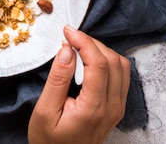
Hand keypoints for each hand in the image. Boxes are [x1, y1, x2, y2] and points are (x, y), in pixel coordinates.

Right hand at [28, 27, 129, 143]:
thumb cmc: (49, 141)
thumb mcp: (45, 110)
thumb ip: (58, 78)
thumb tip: (67, 49)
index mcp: (94, 108)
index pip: (99, 63)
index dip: (84, 41)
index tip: (67, 31)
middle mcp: (112, 107)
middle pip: (112, 60)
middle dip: (91, 43)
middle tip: (70, 40)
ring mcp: (117, 108)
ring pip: (120, 65)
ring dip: (100, 50)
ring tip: (78, 50)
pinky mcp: (116, 107)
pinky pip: (121, 75)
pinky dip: (106, 60)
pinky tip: (88, 62)